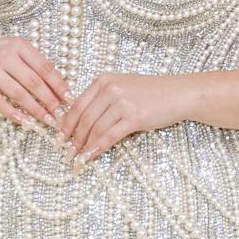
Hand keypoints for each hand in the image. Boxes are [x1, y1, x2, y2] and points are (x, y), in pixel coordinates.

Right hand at [0, 37, 69, 129]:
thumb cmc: (0, 57)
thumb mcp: (18, 52)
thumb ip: (37, 66)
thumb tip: (62, 90)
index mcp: (18, 45)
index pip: (44, 67)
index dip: (59, 84)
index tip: (70, 99)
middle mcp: (4, 56)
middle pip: (33, 82)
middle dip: (50, 100)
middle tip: (61, 115)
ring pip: (18, 94)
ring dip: (36, 110)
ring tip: (48, 121)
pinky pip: (0, 103)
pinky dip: (14, 114)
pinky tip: (27, 122)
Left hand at [58, 71, 181, 166]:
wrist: (179, 93)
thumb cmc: (152, 92)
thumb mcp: (123, 86)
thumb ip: (103, 98)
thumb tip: (82, 119)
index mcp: (103, 80)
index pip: (77, 105)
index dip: (65, 124)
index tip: (59, 137)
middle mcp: (110, 89)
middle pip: (83, 119)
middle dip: (73, 139)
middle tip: (66, 152)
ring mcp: (122, 103)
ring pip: (95, 129)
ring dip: (84, 146)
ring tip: (77, 158)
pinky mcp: (133, 117)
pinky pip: (109, 136)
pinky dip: (97, 149)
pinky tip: (90, 157)